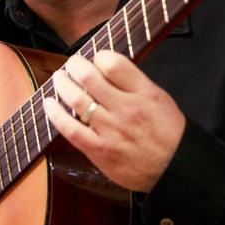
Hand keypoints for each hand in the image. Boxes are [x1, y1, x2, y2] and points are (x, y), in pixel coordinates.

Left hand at [43, 51, 184, 191]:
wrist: (176, 169)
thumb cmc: (168, 133)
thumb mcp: (159, 98)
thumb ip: (133, 82)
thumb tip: (105, 66)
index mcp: (144, 93)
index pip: (113, 63)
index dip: (99, 56)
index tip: (96, 58)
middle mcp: (126, 109)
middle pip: (89, 78)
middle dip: (75, 65)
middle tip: (72, 64)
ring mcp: (111, 131)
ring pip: (76, 100)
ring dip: (62, 84)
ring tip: (59, 78)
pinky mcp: (99, 150)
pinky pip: (70, 129)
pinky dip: (55, 114)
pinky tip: (49, 103)